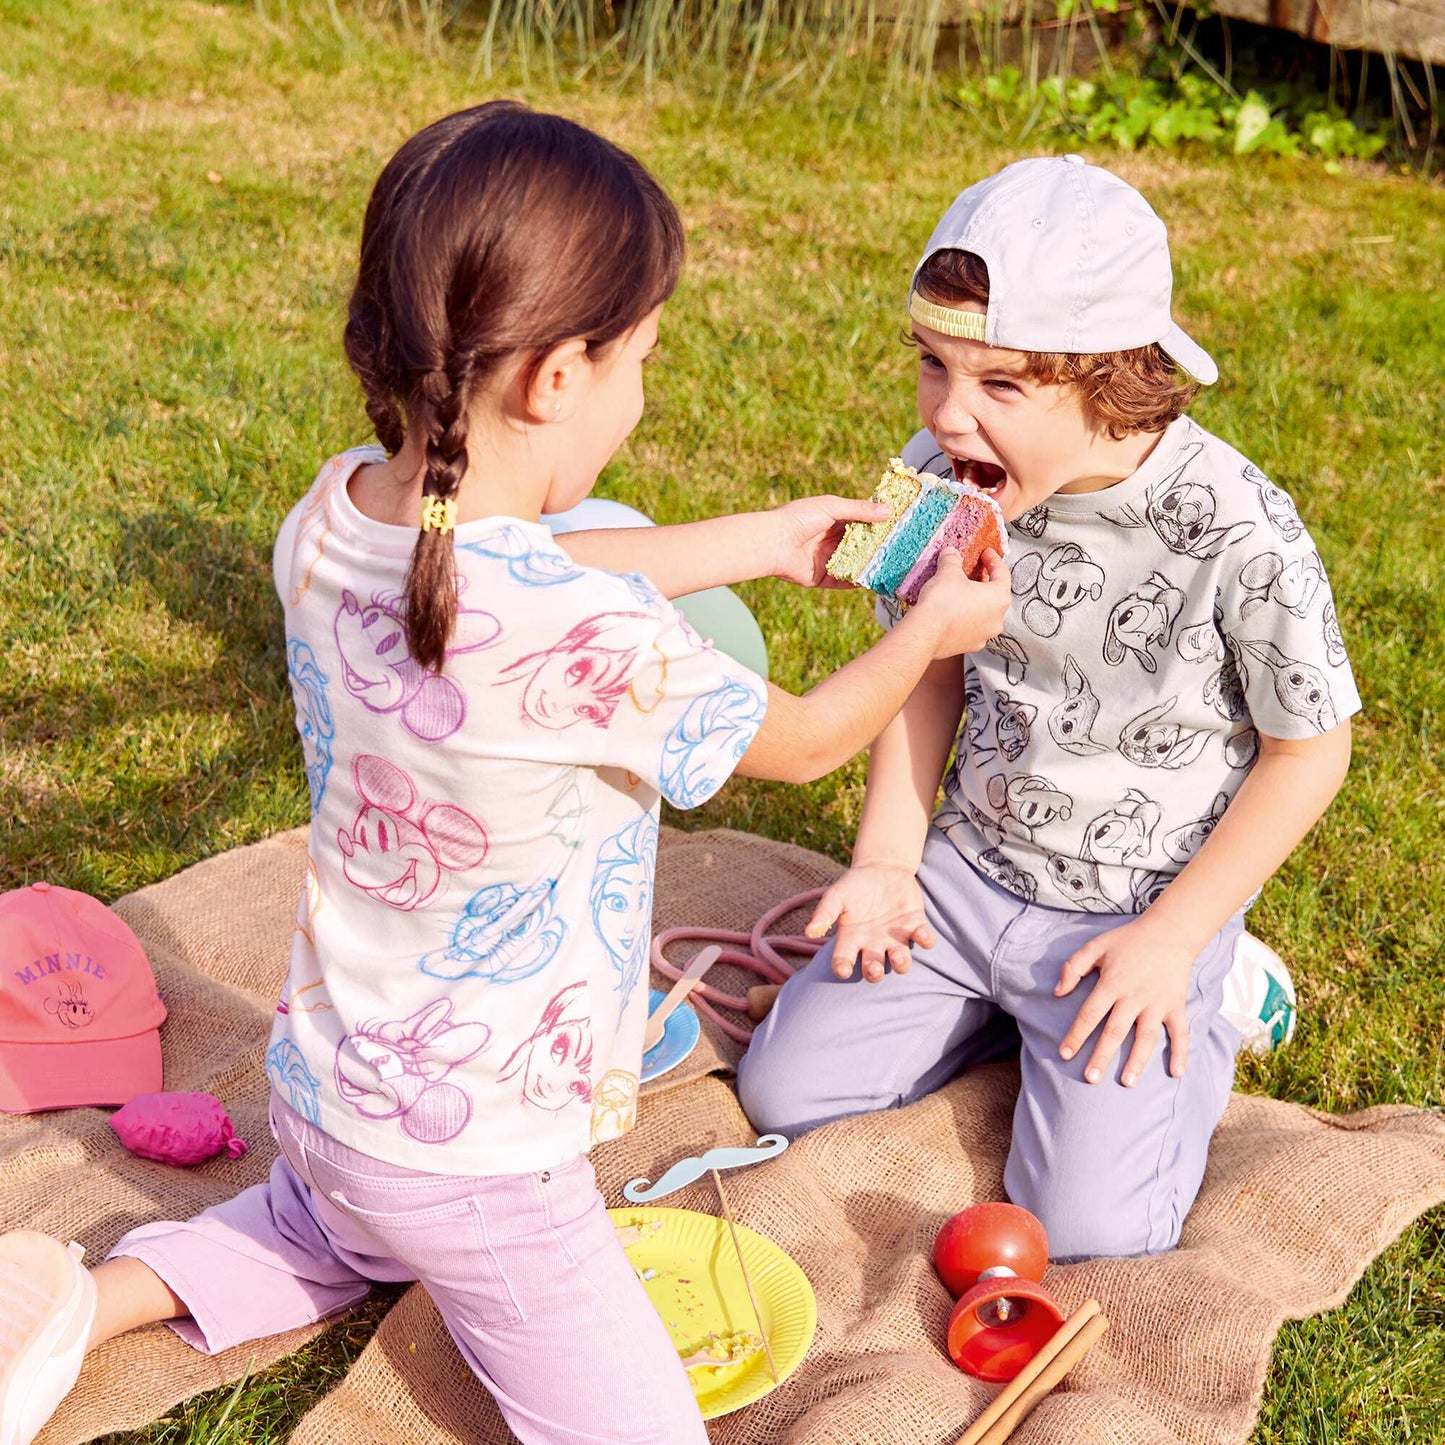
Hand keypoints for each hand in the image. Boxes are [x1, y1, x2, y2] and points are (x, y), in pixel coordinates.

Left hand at [768, 495, 889, 587]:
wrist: (773, 542)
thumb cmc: (800, 518)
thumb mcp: (832, 507)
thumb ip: (860, 510)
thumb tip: (889, 511)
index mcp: (833, 520)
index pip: (861, 522)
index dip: (879, 524)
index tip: (900, 526)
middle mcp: (831, 540)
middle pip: (860, 545)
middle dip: (878, 547)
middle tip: (903, 548)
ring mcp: (827, 560)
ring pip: (854, 564)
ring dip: (871, 565)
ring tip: (894, 566)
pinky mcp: (822, 578)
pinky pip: (843, 582)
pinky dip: (857, 581)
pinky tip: (874, 581)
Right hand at [805, 861, 933, 982]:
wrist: (882, 867)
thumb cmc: (854, 885)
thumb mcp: (836, 895)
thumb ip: (824, 913)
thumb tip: (809, 932)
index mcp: (851, 940)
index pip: (844, 961)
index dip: (843, 969)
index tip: (843, 970)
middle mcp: (874, 944)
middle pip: (874, 970)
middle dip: (874, 973)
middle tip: (873, 967)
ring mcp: (896, 938)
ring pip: (901, 962)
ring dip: (901, 963)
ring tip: (897, 957)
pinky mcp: (915, 926)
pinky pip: (924, 940)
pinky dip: (925, 940)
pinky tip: (921, 933)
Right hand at [909, 548, 1012, 658]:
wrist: (925, 632)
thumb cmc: (942, 604)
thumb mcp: (947, 572)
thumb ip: (952, 560)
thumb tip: (951, 554)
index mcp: (999, 598)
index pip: (1002, 573)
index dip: (993, 560)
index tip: (986, 554)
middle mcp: (997, 619)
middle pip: (994, 595)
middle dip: (983, 582)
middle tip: (972, 572)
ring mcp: (984, 635)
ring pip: (984, 614)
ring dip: (974, 603)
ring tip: (960, 594)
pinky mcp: (970, 645)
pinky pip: (971, 628)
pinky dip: (965, 619)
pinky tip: (952, 613)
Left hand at [1055, 916, 1197, 1085]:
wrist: (1168, 932)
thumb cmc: (1127, 941)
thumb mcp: (1095, 946)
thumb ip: (1073, 967)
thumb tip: (1057, 992)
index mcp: (1112, 983)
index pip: (1089, 1014)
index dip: (1076, 1035)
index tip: (1064, 1054)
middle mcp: (1134, 996)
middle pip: (1115, 1031)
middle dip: (1102, 1056)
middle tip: (1090, 1078)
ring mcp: (1157, 1003)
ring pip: (1146, 1037)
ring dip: (1137, 1061)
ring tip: (1127, 1082)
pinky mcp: (1176, 1005)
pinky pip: (1180, 1032)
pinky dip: (1180, 1052)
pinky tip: (1176, 1073)